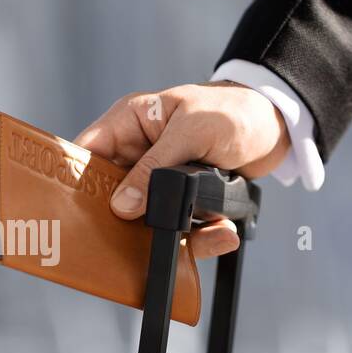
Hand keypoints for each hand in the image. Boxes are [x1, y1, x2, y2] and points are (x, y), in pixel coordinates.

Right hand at [74, 82, 289, 257]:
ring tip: (199, 234)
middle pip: (112, 196)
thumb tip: (122, 205)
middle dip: (122, 221)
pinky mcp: (187, 203)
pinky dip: (201, 238)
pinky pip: (182, 229)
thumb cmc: (234, 111)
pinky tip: (221, 233)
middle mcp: (141, 155)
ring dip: (171, 234)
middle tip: (128, 241)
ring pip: (149, 220)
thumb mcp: (191, 131)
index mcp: (131, 124)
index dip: (76, 179)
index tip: (72, 210)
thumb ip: (155, 168)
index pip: (88, 152)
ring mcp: (163, 182)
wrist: (279, 125)